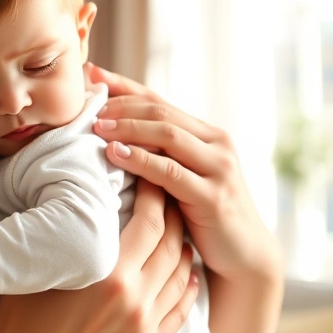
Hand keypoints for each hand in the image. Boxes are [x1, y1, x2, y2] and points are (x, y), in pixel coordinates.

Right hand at [0, 181, 198, 332]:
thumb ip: (66, 237)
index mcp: (109, 274)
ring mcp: (145, 326)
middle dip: (174, 216)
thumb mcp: (42, 269)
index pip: (150, 223)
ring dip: (184, 249)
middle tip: (170, 196)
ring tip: (180, 229)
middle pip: (172, 246)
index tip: (152, 179)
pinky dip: (189, 288)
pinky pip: (181, 311)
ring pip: (181, 276)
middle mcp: (135, 299)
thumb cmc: (22, 319)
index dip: (155, 197)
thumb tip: (72, 202)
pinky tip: (188, 273)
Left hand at [87, 63, 283, 332]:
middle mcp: (217, 143)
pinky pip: (171, 171)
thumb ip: (157, 155)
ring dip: (128, 128)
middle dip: (122, 105)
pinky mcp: (213, 196)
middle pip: (162, 111)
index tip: (92, 74)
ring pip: (168, 134)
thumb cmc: (203, 216)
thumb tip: (108, 134)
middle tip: (88, 106)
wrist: (244, 257)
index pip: (159, 99)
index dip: (124, 85)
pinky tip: (115, 155)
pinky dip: (140, 160)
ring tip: (97, 127)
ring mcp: (219, 167)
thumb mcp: (181, 178)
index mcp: (206, 134)